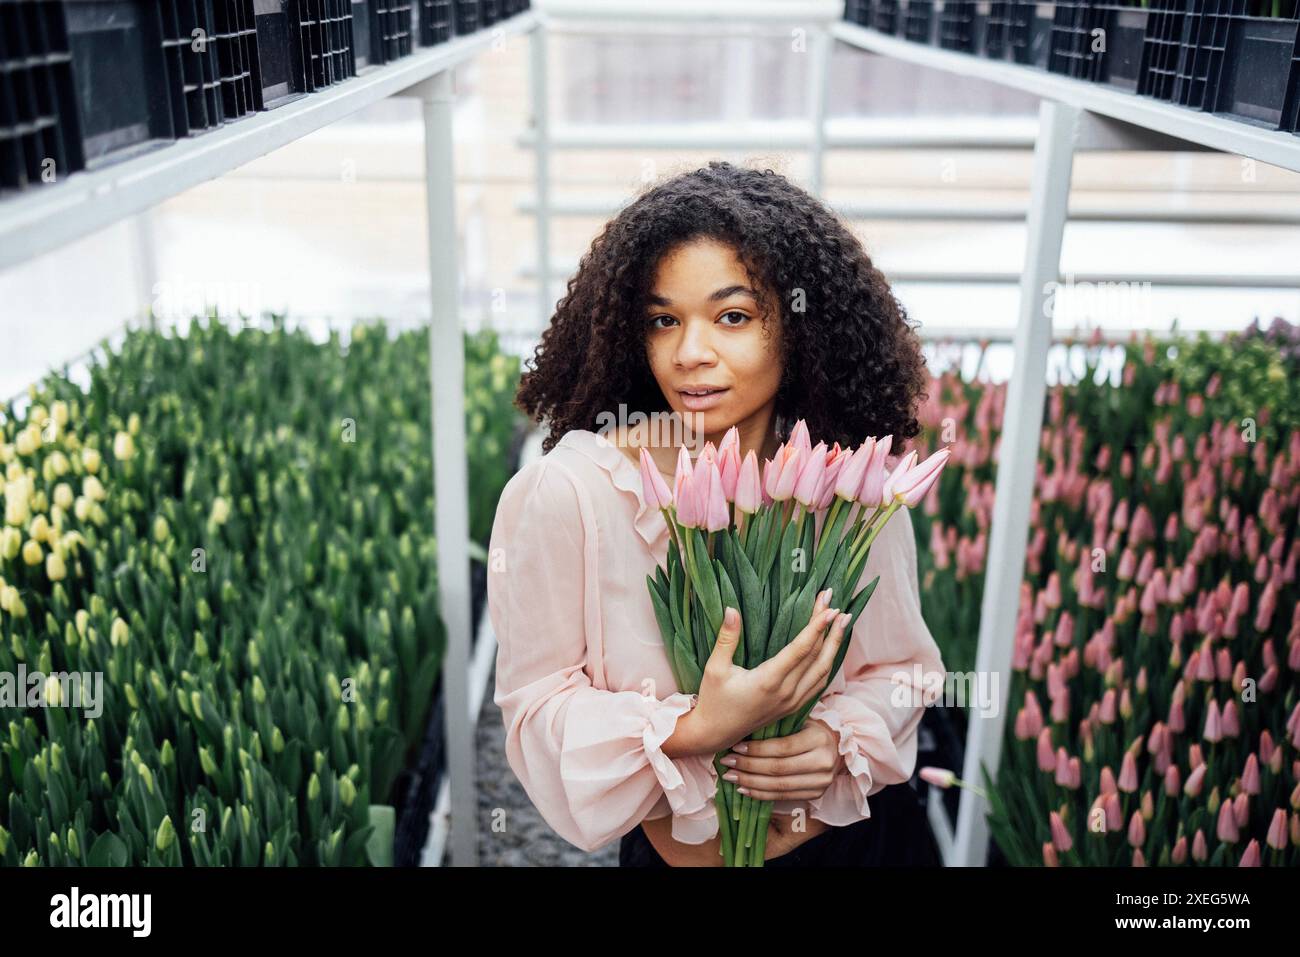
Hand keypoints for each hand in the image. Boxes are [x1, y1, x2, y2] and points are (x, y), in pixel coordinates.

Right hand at [689, 588, 851, 753]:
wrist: (717, 733)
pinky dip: (829, 662)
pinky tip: (831, 649)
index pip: (801, 649)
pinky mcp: (793, 706)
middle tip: (837, 604)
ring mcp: (792, 701)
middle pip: (817, 656)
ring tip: (843, 622)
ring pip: (823, 670)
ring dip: (835, 645)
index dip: (817, 626)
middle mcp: (786, 692)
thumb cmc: (713, 700)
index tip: (830, 607)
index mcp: (768, 681)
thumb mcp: (715, 668)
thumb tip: (731, 609)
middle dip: (830, 628)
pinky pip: (819, 683)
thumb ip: (726, 638)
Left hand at [717, 718, 845, 801]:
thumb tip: (741, 730)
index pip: (782, 748)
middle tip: (727, 763)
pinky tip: (744, 789)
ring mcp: (821, 781)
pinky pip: (784, 796)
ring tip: (731, 777)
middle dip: (749, 766)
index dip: (756, 750)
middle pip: (779, 768)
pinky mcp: (816, 794)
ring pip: (779, 786)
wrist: (835, 747)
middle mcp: (823, 762)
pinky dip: (761, 794)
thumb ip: (777, 725)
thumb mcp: (799, 720)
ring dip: (751, 783)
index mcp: (819, 738)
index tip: (735, 747)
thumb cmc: (809, 729)